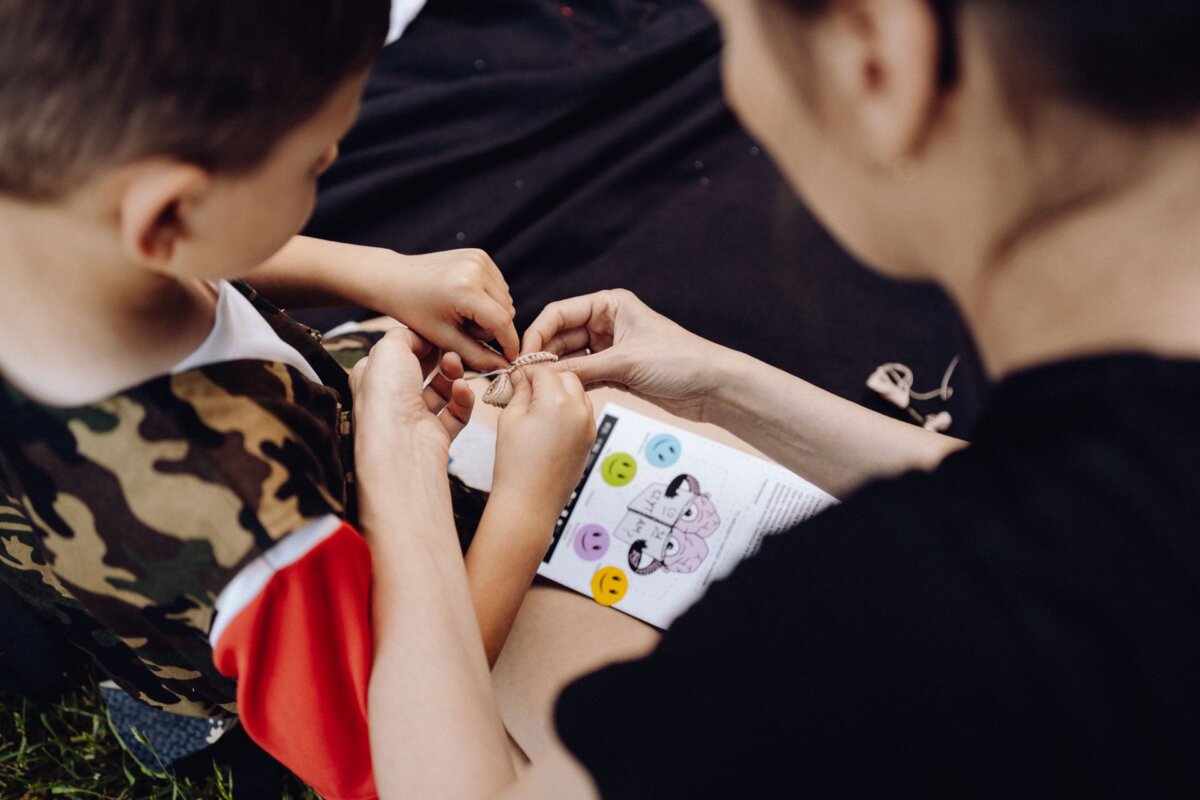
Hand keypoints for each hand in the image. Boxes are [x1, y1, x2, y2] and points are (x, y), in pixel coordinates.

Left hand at [348, 328, 474, 468]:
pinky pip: (457, 412)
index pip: (399, 354)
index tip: (437, 333)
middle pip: (424, 370)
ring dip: (453, 374)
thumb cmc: (386, 395)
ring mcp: (415, 417)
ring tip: (456, 365)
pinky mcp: (437, 434)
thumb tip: (419, 335)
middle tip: (452, 349)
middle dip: (440, 357)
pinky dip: (463, 399)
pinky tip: (463, 389)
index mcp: (373, 377)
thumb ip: (405, 335)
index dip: (419, 342)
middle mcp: (392, 398)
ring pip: (442, 389)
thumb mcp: (389, 349)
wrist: (400, 443)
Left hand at [367, 249, 517, 371]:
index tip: (510, 360)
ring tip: (463, 315)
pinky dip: (489, 298)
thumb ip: (477, 355)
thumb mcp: (444, 338)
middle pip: (507, 311)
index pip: (502, 322)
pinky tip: (466, 300)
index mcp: (465, 290)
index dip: (509, 344)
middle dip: (493, 328)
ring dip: (492, 313)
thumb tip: (504, 366)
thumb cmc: (415, 310)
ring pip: (506, 299)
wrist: (395, 278)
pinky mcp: (480, 255)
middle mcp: (476, 269)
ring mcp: (479, 259)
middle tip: (465, 331)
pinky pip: (499, 286)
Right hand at [491, 367, 595, 513]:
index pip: (545, 370)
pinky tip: (550, 421)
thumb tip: (523, 378)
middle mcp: (579, 411)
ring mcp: (588, 426)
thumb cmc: (515, 465)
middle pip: (567, 377)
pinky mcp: (590, 439)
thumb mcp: (510, 419)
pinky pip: (583, 412)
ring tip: (539, 406)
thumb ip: (519, 392)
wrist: (530, 503)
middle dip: (548, 378)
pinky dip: (570, 409)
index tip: (518, 377)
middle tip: (528, 389)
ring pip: (579, 393)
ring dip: (561, 392)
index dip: (529, 371)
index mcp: (557, 402)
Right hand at [521, 289, 729, 421]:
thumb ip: (582, 368)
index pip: (560, 313)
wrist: (711, 386)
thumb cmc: (679, 361)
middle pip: (560, 336)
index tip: (524, 356)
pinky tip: (558, 394)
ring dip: (555, 372)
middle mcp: (606, 322)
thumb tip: (544, 375)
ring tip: (536, 389)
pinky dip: (571, 383)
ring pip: (570, 357)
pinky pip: (583, 374)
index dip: (537, 333)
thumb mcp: (626, 362)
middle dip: (543, 356)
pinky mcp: (615, 371)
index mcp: (609, 304)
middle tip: (524, 378)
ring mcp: (609, 347)